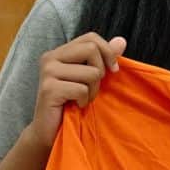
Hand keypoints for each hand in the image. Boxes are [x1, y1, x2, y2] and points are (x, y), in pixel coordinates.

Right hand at [29, 33, 125, 147]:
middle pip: (92, 49)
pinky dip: (84, 101)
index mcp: (60, 52)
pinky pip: (82, 90)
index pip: (91, 38)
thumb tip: (121, 41)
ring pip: (91, 72)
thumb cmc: (72, 102)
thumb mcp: (91, 77)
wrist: (50, 131)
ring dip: (93, 91)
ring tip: (81, 99)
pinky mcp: (48, 89)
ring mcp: (47, 72)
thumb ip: (104, 58)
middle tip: (92, 88)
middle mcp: (50, 58)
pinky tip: (75, 106)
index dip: (107, 51)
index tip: (112, 70)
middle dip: (100, 72)